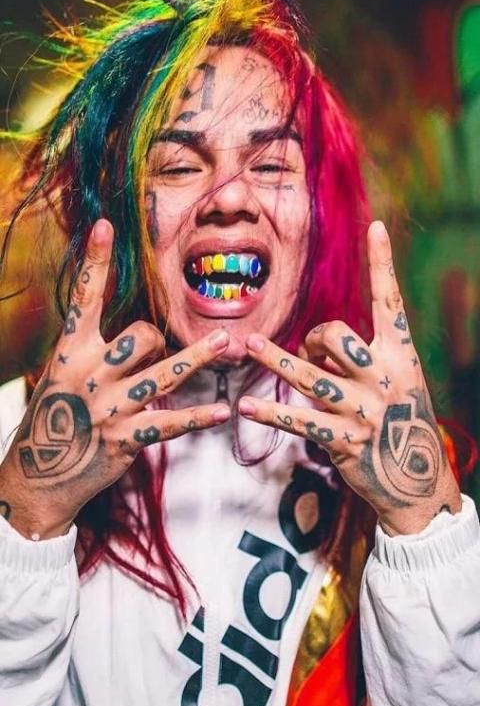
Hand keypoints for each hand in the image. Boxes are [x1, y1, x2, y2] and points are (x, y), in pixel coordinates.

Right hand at [0, 219, 230, 538]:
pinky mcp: (126, 439)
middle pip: (141, 336)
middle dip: (156, 340)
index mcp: (68, 354)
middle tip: (153, 355)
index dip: (95, 262)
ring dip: (198, 358)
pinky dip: (198, 417)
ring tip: (225, 342)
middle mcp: (89, 375)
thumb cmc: (52, 421)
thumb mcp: (59, 379)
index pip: (83, 299)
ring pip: (164, 374)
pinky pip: (170, 422)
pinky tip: (222, 411)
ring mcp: (108, 408)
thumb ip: (92, 353)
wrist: (36, 478)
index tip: (105, 226)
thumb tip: (141, 334)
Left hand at [239, 221, 460, 535]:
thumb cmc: (399, 422)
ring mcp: (364, 410)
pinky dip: (271, 413)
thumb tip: (315, 343)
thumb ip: (362, 359)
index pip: (391, 302)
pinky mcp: (345, 440)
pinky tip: (246, 408)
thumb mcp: (397, 383)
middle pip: (337, 336)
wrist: (416, 478)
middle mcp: (384, 378)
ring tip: (250, 345)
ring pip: (311, 376)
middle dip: (314, 338)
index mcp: (400, 357)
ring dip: (276, 360)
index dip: (383, 264)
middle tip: (309, 352)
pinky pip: (300, 420)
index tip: (377, 226)